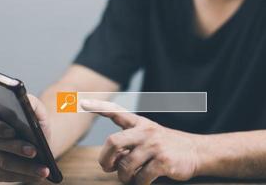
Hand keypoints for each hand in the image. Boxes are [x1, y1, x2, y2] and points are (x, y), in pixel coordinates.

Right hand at [0, 94, 50, 182]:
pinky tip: (37, 176)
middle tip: (34, 151)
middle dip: (17, 148)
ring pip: (3, 163)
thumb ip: (31, 103)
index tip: (13, 131)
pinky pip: (5, 175)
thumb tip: (26, 104)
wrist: (40, 140)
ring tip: (43, 169)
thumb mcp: (37, 110)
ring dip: (25, 167)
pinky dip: (23, 176)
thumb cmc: (36, 123)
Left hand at [81, 100, 200, 184]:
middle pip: (113, 141)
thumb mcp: (148, 137)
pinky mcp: (163, 161)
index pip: (116, 112)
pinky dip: (138, 183)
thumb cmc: (166, 146)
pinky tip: (143, 180)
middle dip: (105, 158)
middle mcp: (145, 131)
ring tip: (129, 177)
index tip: (83, 104)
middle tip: (106, 167)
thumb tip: (111, 159)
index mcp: (140, 123)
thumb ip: (128, 145)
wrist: (196, 151)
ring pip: (125, 165)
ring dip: (123, 176)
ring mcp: (154, 145)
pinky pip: (140, 178)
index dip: (99, 107)